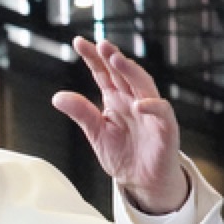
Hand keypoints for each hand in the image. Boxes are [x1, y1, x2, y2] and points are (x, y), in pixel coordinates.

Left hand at [52, 38, 188, 213]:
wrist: (142, 181)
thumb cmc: (123, 155)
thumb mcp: (96, 133)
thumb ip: (81, 113)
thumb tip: (57, 97)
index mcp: (115, 99)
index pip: (103, 73)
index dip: (93, 58)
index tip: (79, 42)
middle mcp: (133, 100)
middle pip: (123, 73)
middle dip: (113, 58)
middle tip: (101, 45)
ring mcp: (150, 112)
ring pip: (143, 84)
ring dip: (131, 72)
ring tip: (117, 60)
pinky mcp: (165, 128)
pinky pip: (162, 112)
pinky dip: (153, 106)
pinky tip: (139, 104)